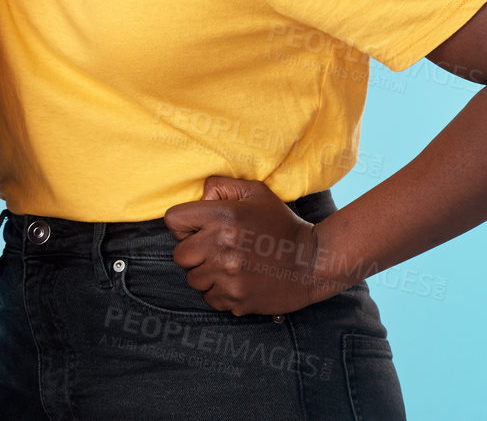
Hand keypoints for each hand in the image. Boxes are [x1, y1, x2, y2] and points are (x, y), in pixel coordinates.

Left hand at [163, 176, 335, 316]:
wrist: (313, 263)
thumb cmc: (282, 224)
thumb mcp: (256, 193)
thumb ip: (222, 186)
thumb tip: (199, 196)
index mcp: (223, 217)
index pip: (173, 220)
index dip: (183, 225)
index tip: (198, 228)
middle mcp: (221, 247)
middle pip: (179, 255)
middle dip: (193, 252)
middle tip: (214, 250)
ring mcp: (228, 276)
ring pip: (193, 279)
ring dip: (206, 273)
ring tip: (228, 265)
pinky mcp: (236, 299)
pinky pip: (210, 298)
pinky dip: (219, 292)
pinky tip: (237, 281)